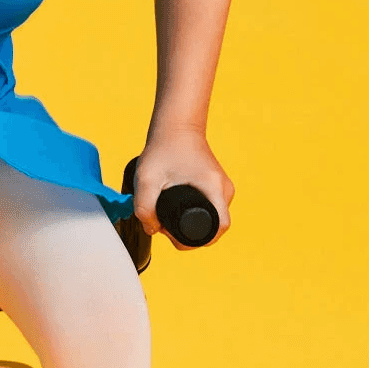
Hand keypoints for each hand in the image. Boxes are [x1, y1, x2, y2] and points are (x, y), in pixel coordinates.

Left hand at [131, 127, 233, 249]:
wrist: (176, 127)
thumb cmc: (163, 149)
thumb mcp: (146, 178)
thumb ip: (144, 207)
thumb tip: (152, 230)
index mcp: (214, 188)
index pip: (219, 228)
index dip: (197, 240)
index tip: (175, 236)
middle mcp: (224, 189)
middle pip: (214, 227)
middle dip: (188, 234)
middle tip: (164, 223)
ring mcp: (223, 187)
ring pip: (211, 219)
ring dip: (191, 224)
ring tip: (167, 213)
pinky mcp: (217, 186)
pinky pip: (210, 209)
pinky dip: (195, 214)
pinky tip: (176, 209)